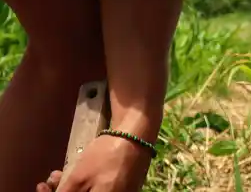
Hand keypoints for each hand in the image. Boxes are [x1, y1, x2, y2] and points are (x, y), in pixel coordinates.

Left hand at [37, 134, 152, 191]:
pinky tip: (77, 174)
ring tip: (60, 174)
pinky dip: (86, 185)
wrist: (137, 135)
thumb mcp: (79, 177)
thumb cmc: (107, 156)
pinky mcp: (123, 188)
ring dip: (71, 188)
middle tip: (50, 180)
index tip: (42, 187)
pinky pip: (100, 190)